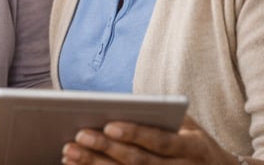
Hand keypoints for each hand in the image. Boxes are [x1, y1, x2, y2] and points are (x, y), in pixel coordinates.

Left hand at [61, 116, 251, 164]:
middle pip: (138, 162)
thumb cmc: (194, 142)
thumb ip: (162, 115)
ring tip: (69, 153)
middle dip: (105, 149)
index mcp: (192, 147)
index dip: (135, 133)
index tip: (109, 124)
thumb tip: (123, 105)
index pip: (160, 141)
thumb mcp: (189, 126)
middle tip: (78, 136)